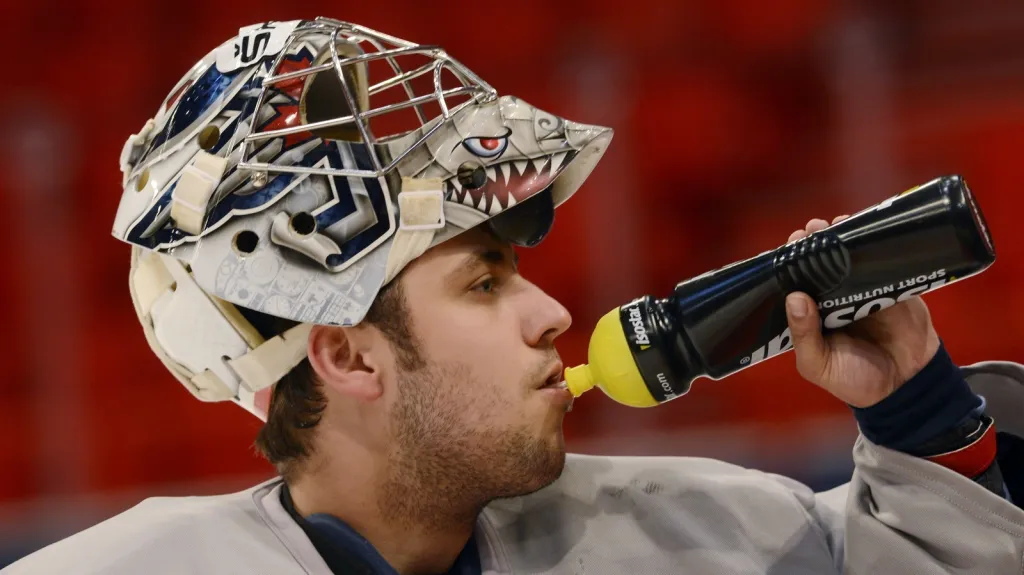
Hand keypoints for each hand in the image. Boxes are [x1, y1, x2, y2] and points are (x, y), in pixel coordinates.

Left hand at [784, 216, 940, 407]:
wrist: (907, 385)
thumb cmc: (855, 379)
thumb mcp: (819, 365)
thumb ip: (804, 336)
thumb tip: (795, 298)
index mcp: (811, 316)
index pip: (796, 284)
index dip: (789, 266)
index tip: (786, 248)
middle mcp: (832, 299)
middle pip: (818, 266)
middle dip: (811, 246)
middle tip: (808, 231)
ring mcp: (861, 290)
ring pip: (846, 259)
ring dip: (837, 239)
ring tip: (830, 225)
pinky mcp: (890, 286)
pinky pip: (878, 261)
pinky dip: (870, 244)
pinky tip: (861, 230)